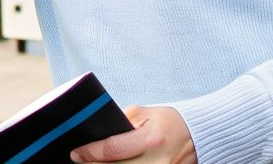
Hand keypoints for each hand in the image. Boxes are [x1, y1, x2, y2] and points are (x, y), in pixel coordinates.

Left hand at [69, 105, 194, 163]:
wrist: (196, 135)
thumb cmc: (167, 121)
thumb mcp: (144, 114)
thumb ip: (121, 123)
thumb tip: (97, 134)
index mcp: (152, 138)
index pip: (113, 149)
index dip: (90, 152)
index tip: (75, 153)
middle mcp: (158, 160)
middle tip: (79, 161)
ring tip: (91, 163)